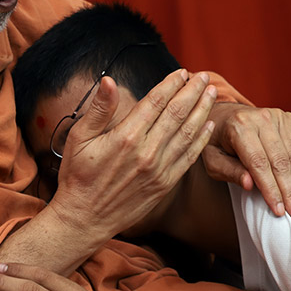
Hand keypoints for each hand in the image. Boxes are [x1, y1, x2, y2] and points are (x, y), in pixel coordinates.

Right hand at [46, 68, 216, 243]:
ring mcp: (159, 169)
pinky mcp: (164, 184)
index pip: (156, 102)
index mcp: (126, 136)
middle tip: (204, 77)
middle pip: (177, 114)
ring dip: (202, 111)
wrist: (84, 219)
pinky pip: (188, 158)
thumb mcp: (79, 138)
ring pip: (188, 134)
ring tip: (212, 94)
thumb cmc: (78, 176)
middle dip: (193, 92)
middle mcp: (146, 152)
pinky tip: (208, 126)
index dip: (171, 84)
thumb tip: (109, 81)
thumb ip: (98, 109)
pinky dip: (200, 140)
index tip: (182, 72)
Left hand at [203, 102, 290, 221]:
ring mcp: (279, 117)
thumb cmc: (218, 144)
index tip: (280, 211)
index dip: (271, 189)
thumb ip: (230, 172)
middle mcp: (261, 118)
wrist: (226, 116)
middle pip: (281, 161)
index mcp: (239, 127)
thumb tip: (249, 185)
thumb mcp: (213, 160)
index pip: (259, 163)